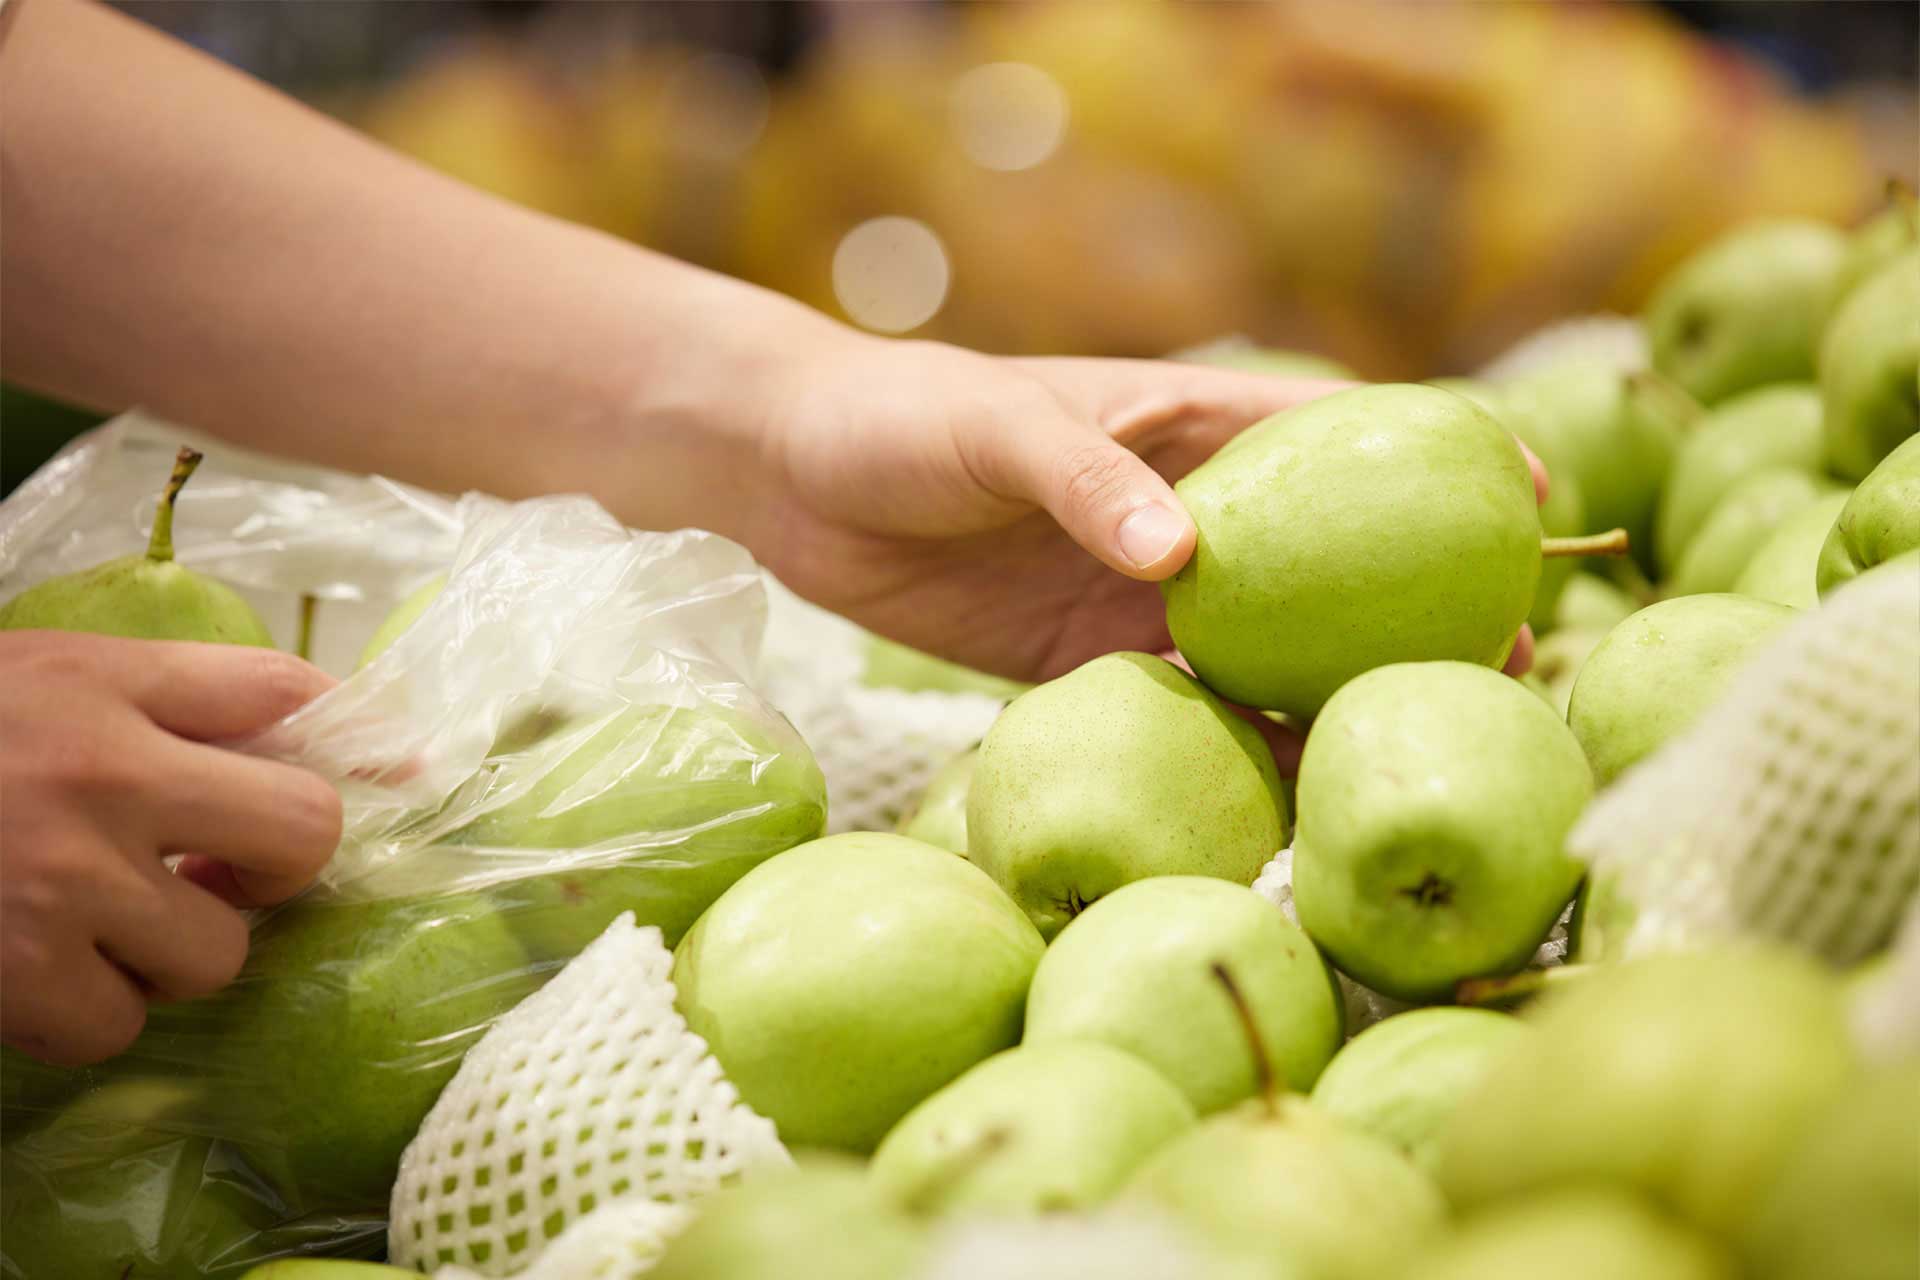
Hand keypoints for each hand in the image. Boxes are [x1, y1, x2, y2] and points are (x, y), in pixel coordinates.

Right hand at [0, 633, 341, 1064]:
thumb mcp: (48, 672)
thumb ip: (191, 694)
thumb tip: (377, 740)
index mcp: (103, 681)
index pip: (289, 695)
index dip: (358, 748)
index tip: (395, 779)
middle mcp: (101, 772)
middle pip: (302, 835)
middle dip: (275, 872)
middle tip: (218, 875)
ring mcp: (58, 879)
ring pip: (213, 955)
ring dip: (168, 954)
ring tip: (90, 921)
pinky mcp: (12, 975)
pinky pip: (115, 1025)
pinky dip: (85, 1013)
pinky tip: (35, 971)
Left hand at [748, 335, 1544, 687]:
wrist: (795, 479)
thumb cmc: (903, 417)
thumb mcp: (996, 426)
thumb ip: (1086, 478)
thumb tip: (1184, 555)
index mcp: (1187, 427)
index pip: (1336, 433)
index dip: (1439, 456)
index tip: (1531, 494)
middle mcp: (1189, 516)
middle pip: (1330, 562)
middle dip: (1416, 607)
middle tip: (1506, 665)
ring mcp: (1146, 596)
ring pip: (1271, 649)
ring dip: (1341, 691)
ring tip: (1420, 745)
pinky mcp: (1090, 663)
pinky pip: (1186, 709)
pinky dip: (1238, 748)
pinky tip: (1292, 799)